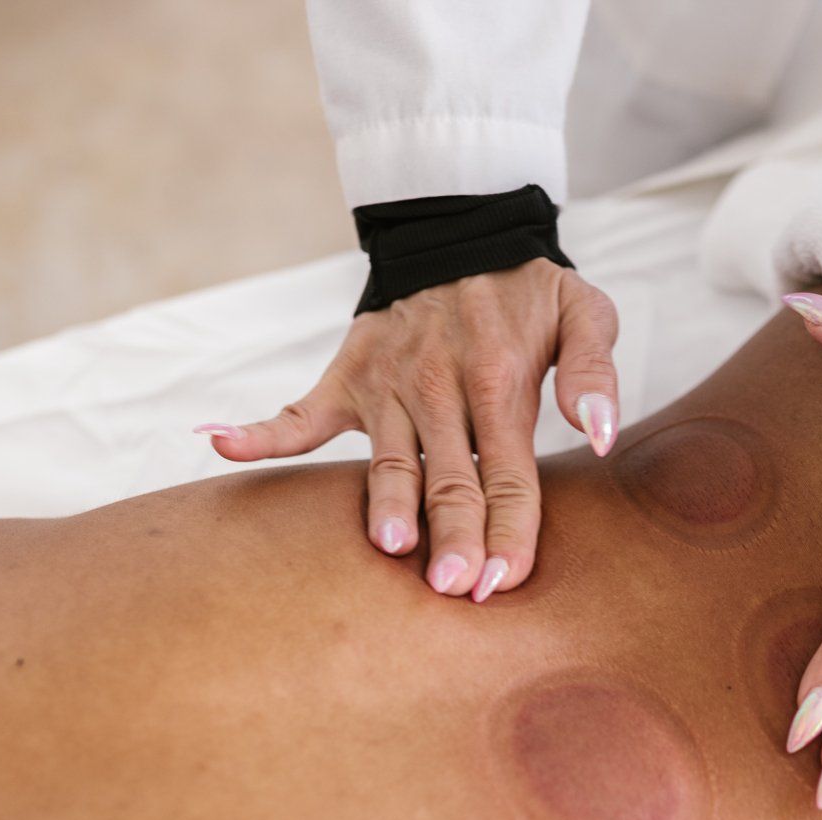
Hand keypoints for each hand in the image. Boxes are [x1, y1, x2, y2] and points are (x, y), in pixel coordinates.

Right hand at [196, 259, 619, 600]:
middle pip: (448, 478)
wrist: (463, 229)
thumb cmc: (531, 290)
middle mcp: (440, 388)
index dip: (508, 530)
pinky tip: (218, 447)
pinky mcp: (349, 377)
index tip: (504, 580)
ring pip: (387, 460)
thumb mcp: (586, 312)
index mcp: (499, 381)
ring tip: (389, 548)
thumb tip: (602, 433)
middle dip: (453, 535)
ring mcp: (389, 386)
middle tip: (452, 589)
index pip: (507, 472)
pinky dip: (258, 432)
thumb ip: (594, 373)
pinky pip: (299, 413)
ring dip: (386, 503)